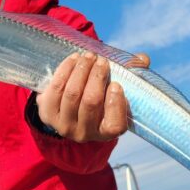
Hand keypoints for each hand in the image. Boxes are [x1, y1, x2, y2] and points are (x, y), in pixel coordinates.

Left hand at [35, 51, 149, 141]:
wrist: (67, 107)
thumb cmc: (100, 97)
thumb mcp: (117, 90)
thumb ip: (133, 74)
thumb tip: (143, 58)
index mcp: (106, 132)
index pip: (114, 125)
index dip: (116, 103)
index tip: (116, 83)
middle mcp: (84, 134)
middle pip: (91, 102)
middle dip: (97, 77)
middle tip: (102, 60)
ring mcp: (63, 125)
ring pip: (72, 93)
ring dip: (82, 70)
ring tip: (89, 56)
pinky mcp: (47, 114)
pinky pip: (56, 88)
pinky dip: (66, 70)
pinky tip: (74, 59)